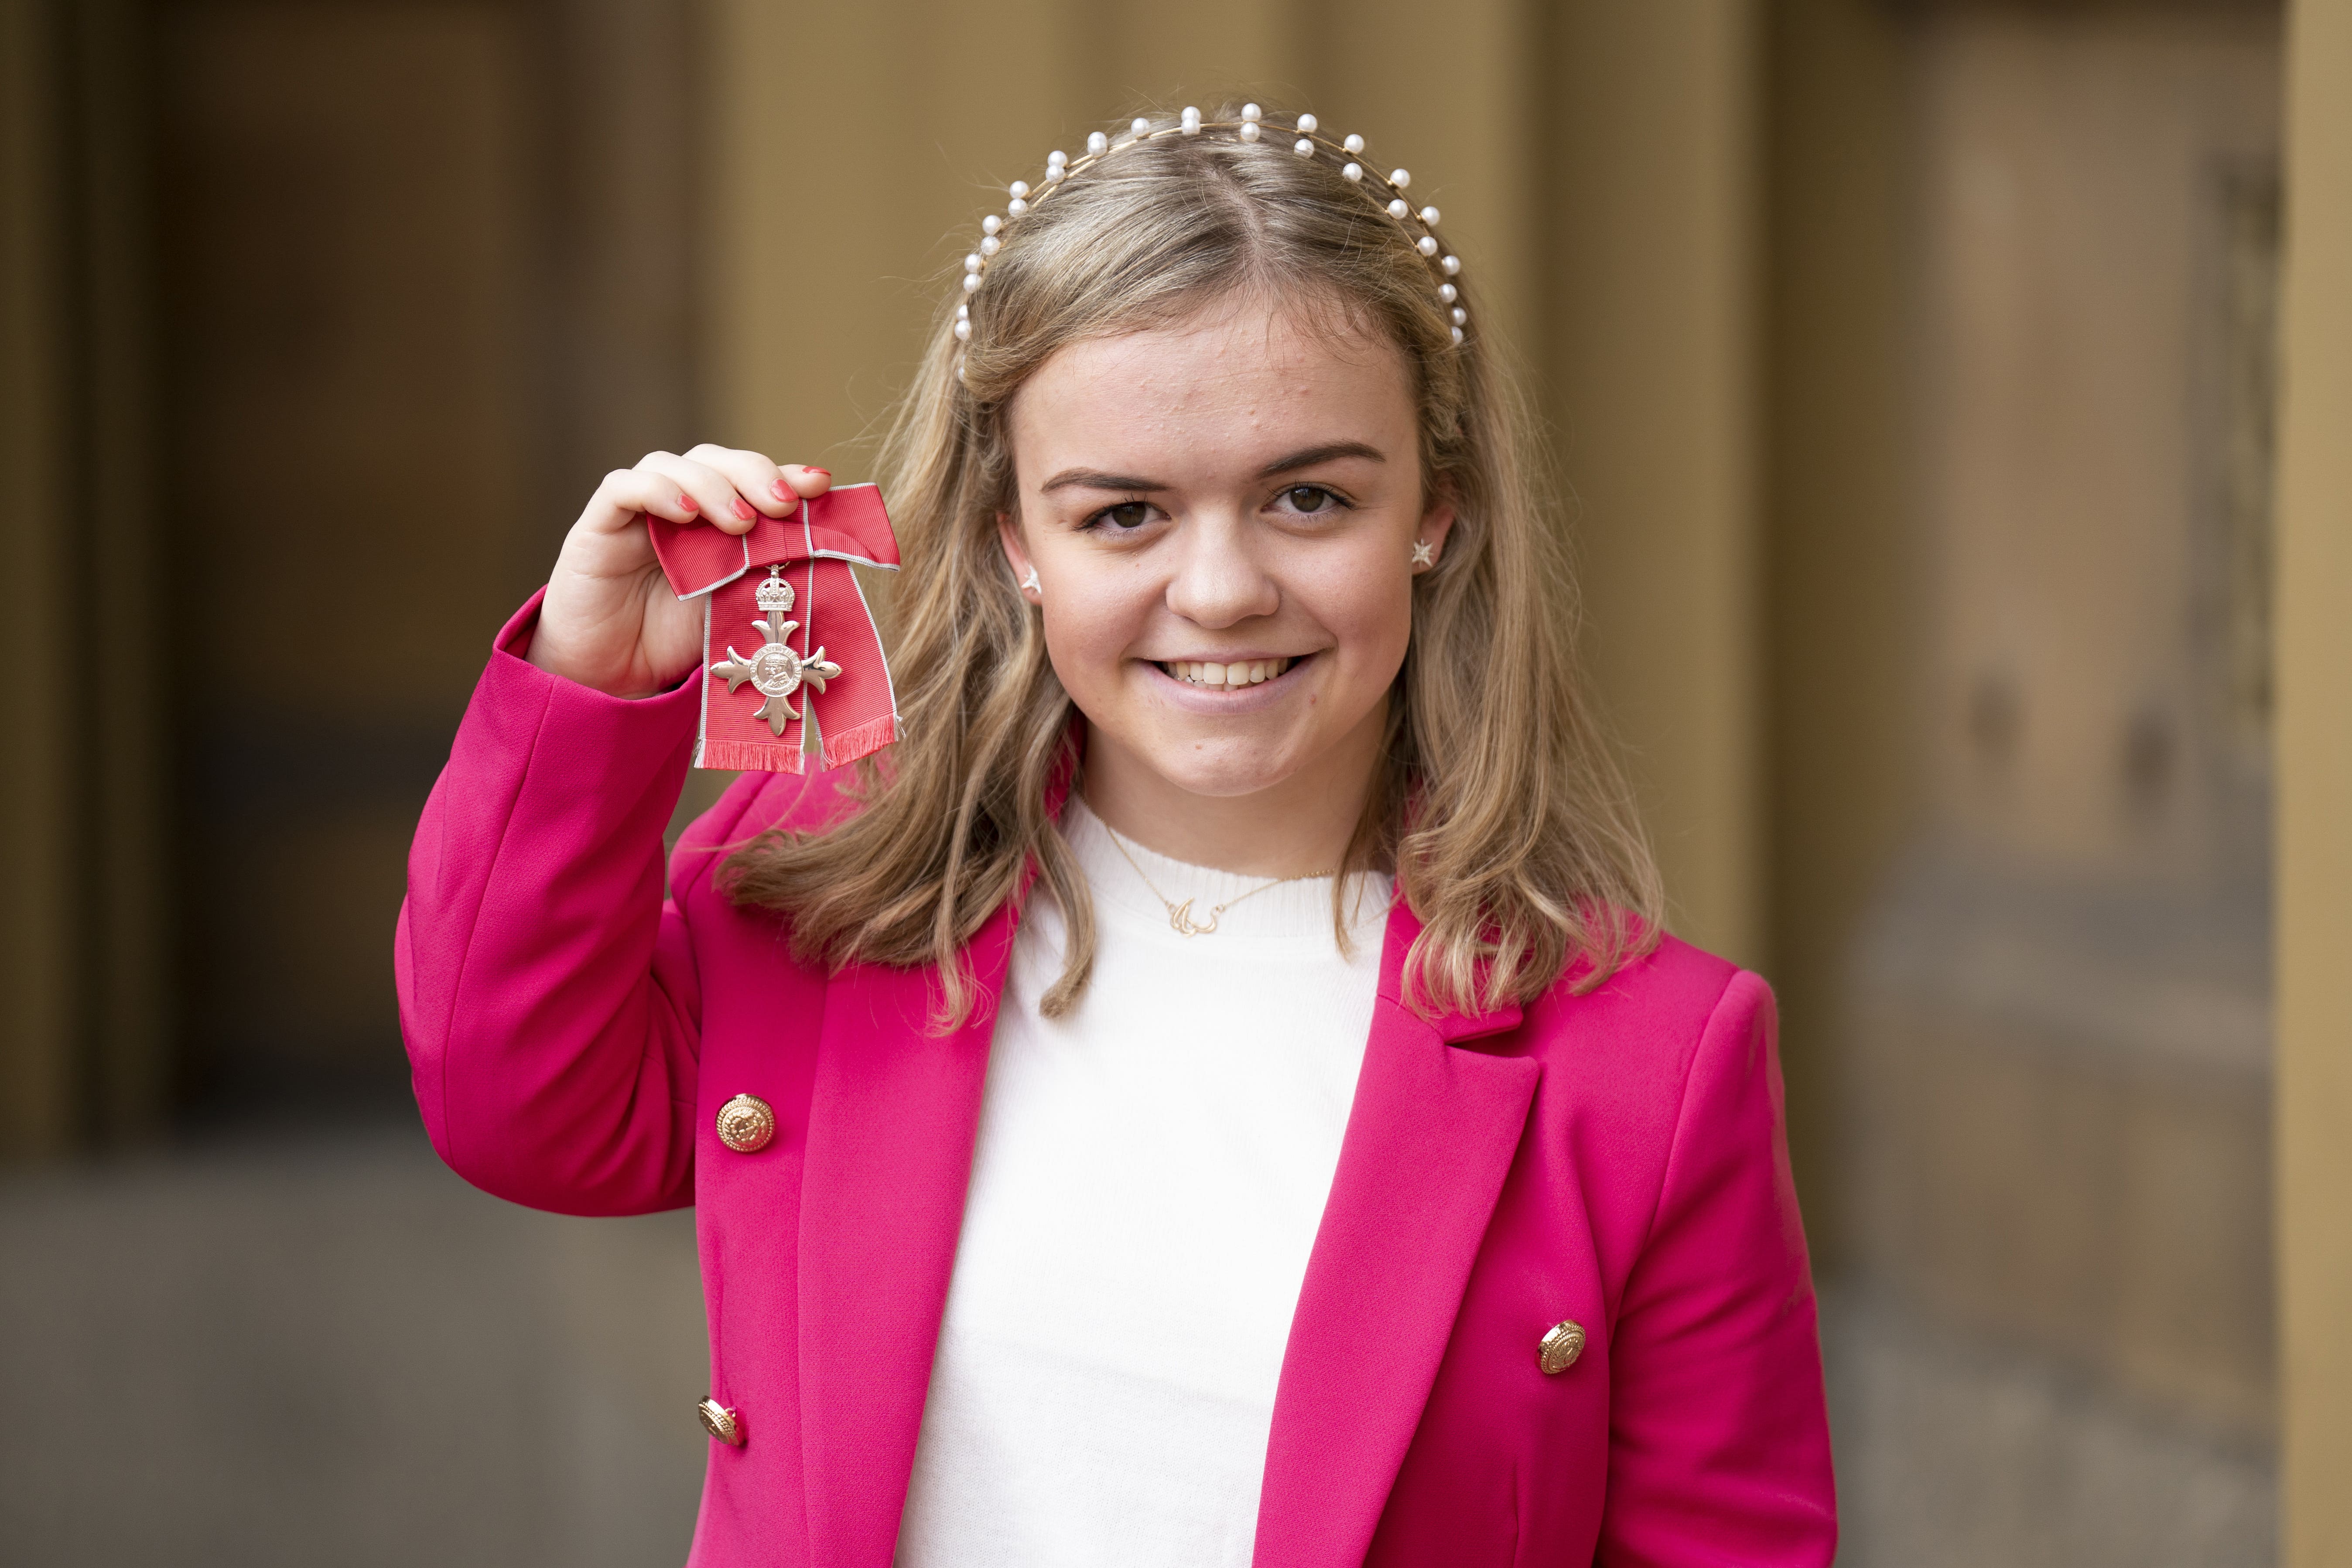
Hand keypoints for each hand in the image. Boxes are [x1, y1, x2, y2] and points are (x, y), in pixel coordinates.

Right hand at [526, 446, 831, 696]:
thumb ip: (771, 571)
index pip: (751, 478)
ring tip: (742, 521)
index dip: (785, 473)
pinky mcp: (598, 524)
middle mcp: (678, 505)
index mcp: (715, 519)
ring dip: (713, 485)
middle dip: (754, 473)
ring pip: (673, 464)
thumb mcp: (739, 603)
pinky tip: (685, 515)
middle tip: (783, 502)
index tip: (819, 484)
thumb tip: (829, 550)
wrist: (615, 680)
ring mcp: (637, 511)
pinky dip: (657, 492)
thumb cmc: (679, 642)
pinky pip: (623, 488)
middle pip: (715, 459)